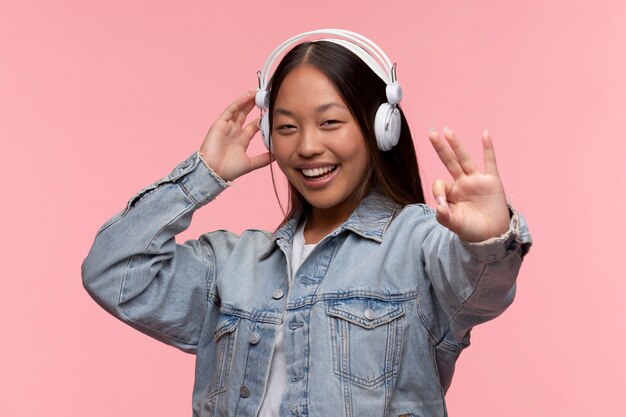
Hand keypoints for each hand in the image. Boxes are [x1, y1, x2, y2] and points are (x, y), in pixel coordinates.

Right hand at [199, 90, 270, 181]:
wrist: (214, 172)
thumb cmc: (229, 170)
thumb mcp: (251, 164)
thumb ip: (263, 159)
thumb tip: (277, 156)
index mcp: (242, 140)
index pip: (254, 125)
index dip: (262, 118)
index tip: (272, 111)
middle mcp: (235, 132)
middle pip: (246, 114)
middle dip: (255, 105)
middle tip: (265, 96)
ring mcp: (227, 127)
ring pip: (239, 110)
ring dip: (247, 100)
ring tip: (257, 91)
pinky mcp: (220, 124)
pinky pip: (230, 110)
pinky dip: (239, 102)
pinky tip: (247, 96)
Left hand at [428, 127, 509, 241]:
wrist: (492, 236)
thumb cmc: (471, 230)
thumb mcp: (454, 224)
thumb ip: (443, 216)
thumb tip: (438, 205)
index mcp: (451, 193)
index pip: (440, 184)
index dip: (438, 192)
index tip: (441, 204)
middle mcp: (462, 183)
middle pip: (449, 162)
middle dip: (440, 148)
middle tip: (431, 133)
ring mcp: (477, 181)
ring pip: (464, 159)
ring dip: (456, 145)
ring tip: (447, 131)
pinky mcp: (492, 182)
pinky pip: (490, 162)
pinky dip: (488, 149)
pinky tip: (485, 134)